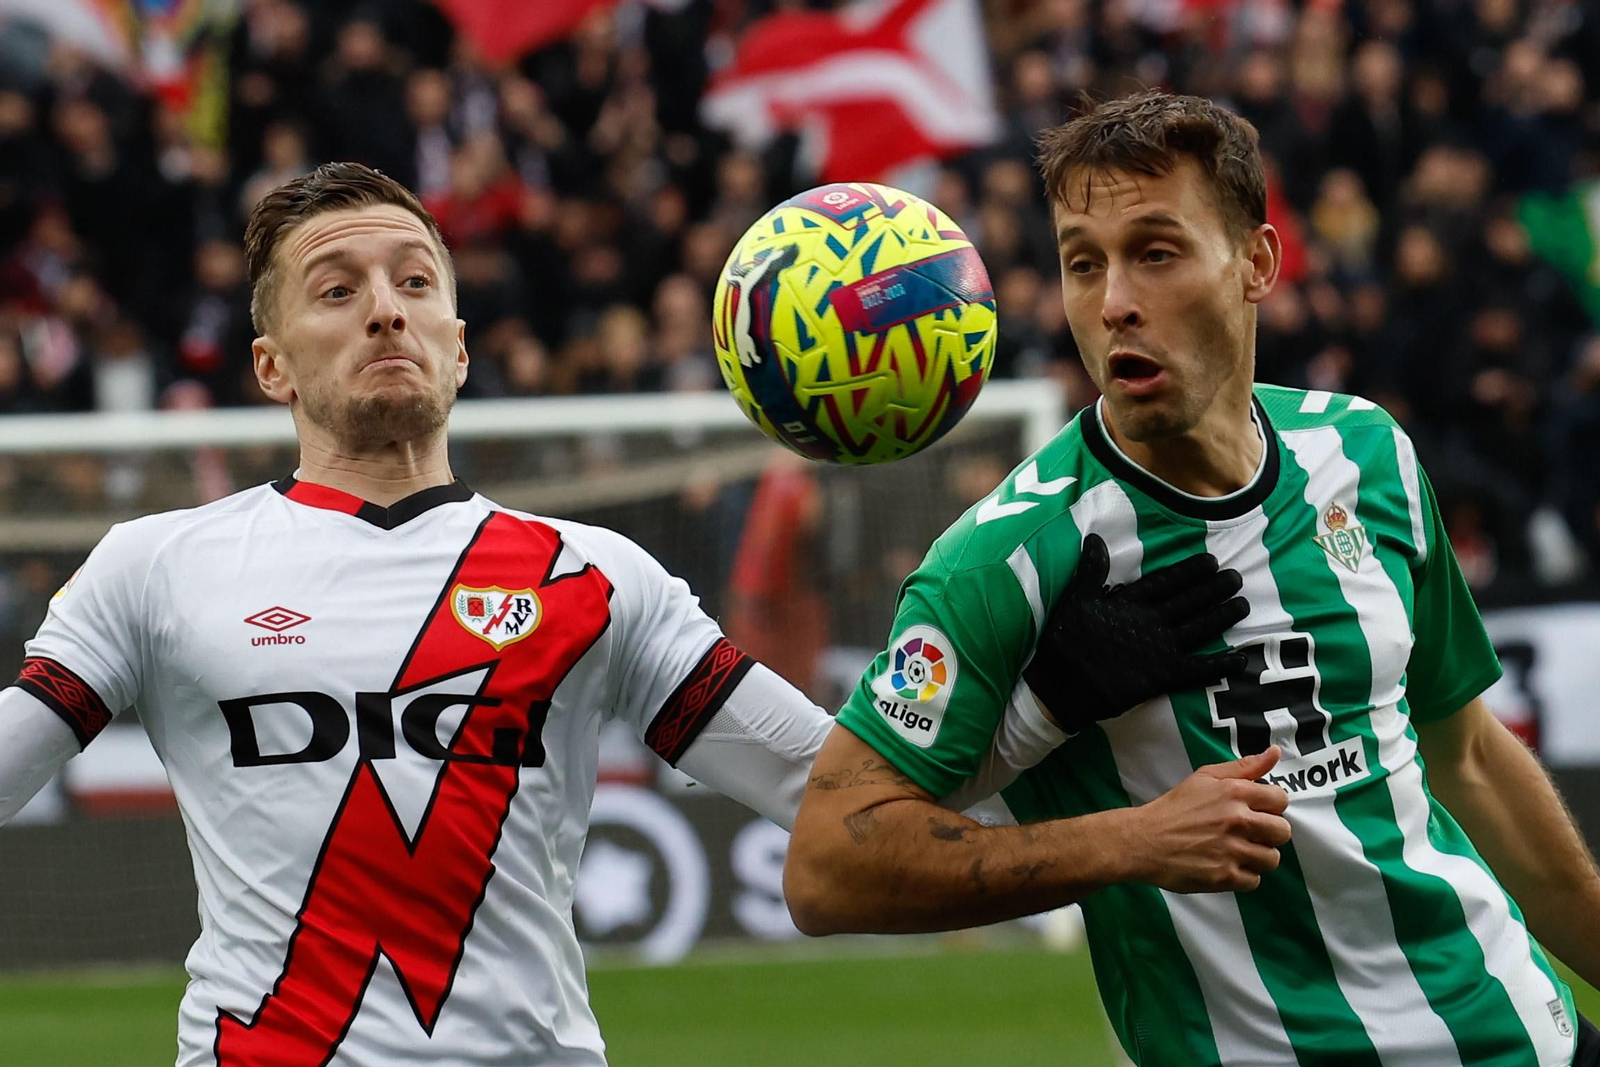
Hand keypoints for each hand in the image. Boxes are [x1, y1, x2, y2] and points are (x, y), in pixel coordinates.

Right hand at [1023, 534, 1248, 732]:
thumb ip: (1091, 569)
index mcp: (1130, 602)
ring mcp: (1161, 648)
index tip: (1211, 561)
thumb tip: (1095, 537)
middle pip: (1191, 601)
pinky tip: (1240, 659)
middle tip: (1236, 578)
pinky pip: (1199, 669)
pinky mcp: (1164, 675)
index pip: (1167, 581)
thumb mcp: (1074, 599)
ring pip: (1201, 627)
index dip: (1191, 571)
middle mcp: (1152, 621)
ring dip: (1223, 616)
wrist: (1064, 686)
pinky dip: (1220, 664)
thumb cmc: (1065, 641)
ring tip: (1243, 604)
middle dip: (1216, 588)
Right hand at [1123, 747, 1292, 892]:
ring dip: (1257, 856)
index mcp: (1235, 792)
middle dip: (1269, 833)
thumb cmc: (1174, 807)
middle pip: (1282, 832)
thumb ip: (1244, 766)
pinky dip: (1243, 875)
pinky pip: (1254, 880)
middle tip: (1248, 833)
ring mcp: (1233, 850)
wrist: (1143, 840)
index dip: (1271, 806)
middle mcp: (1238, 821)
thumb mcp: (1205, 778)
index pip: (1281, 800)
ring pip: (1272, 859)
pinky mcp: (1225, 876)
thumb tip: (1275, 753)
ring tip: (1237, 851)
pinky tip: (1226, 865)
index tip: (1257, 811)